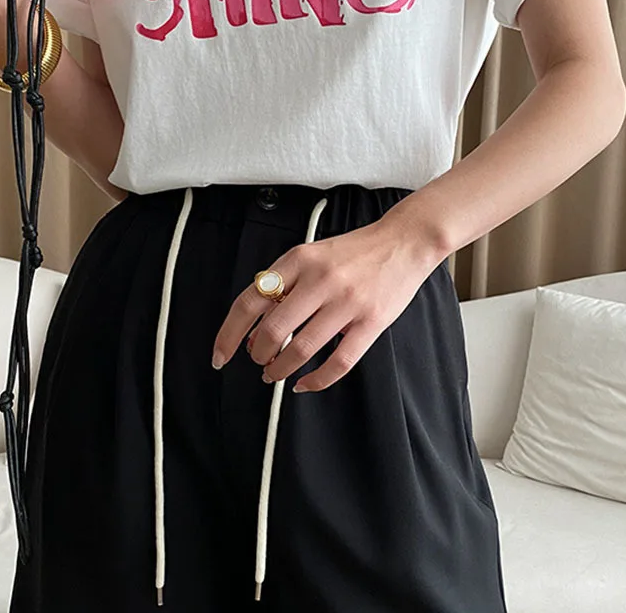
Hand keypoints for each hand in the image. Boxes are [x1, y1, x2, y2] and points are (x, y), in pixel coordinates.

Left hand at [211, 211, 444, 392]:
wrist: (404, 241)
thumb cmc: (355, 252)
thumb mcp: (313, 256)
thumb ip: (285, 288)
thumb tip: (254, 334)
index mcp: (299, 259)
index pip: (250, 300)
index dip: (229, 333)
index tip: (220, 355)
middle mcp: (320, 279)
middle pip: (273, 330)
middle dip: (258, 355)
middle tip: (259, 362)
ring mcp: (347, 301)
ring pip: (301, 349)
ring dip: (281, 370)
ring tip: (276, 374)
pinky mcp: (371, 321)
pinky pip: (338, 362)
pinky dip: (316, 381)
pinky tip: (305, 384)